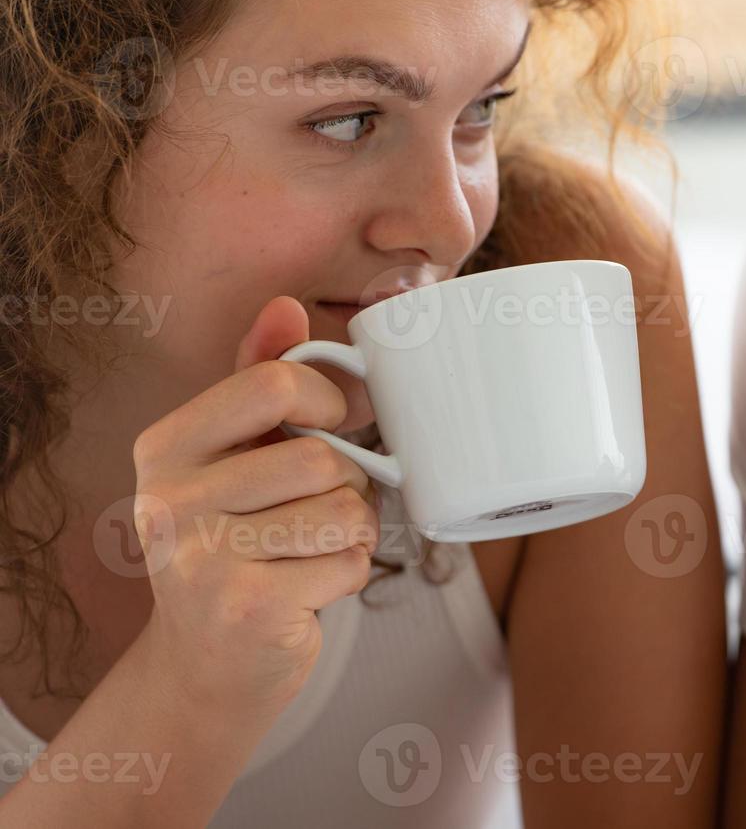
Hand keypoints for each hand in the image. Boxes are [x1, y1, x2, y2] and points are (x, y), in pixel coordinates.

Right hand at [132, 296, 379, 709]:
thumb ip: (256, 381)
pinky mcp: (248, 610)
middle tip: (318, 507)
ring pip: (345, 510)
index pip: (275, 383)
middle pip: (321, 456)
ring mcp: (203, 561)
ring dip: (354, 530)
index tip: (332, 423)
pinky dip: (349, 574)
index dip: (329, 401)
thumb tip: (286, 306)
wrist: (205, 666)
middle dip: (346, 483)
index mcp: (165, 449)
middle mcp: (170, 502)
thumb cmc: (234, 545)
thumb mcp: (234, 458)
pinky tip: (309, 587)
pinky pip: (350, 563)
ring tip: (313, 548)